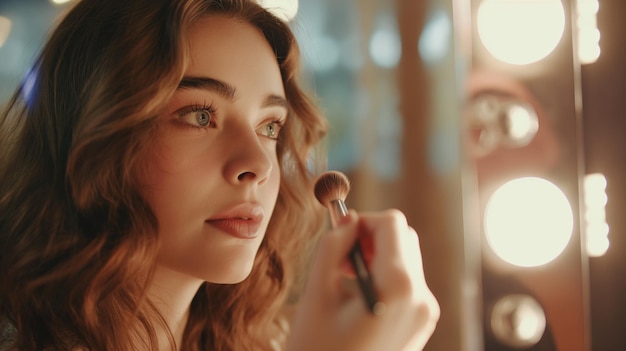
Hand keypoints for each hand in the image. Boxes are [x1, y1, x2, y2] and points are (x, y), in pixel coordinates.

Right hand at [286, 209, 439, 350]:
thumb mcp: (317, 294)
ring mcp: (426, 313)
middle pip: (404, 238)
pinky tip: (361, 297)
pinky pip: (408, 282)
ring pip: (407, 258)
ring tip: (347, 280)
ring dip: (378, 256)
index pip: (392, 224)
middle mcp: (421, 298)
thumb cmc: (318, 349)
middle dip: (371, 239)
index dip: (363, 221)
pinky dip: (386, 276)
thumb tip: (348, 219)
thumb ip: (333, 247)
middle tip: (340, 261)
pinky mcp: (422, 323)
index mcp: (398, 288)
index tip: (340, 236)